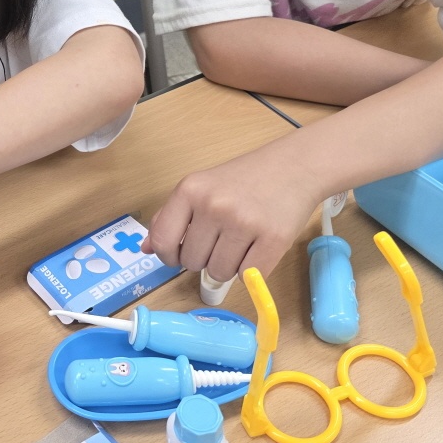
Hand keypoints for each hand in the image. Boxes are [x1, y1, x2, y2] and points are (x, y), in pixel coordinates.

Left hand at [142, 148, 323, 281]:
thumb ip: (170, 217)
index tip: (179, 255)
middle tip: (221, 239)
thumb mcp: (201, 187)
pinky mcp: (273, 239)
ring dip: (228, 266)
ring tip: (241, 242)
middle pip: (192, 262)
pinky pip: (249, 276)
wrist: (295, 166)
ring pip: (220, 272)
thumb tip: (147, 248)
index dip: (169, 256)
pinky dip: (251, 270)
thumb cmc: (245, 179)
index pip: (163, 242)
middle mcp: (213, 205)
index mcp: (190, 190)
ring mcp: (244, 222)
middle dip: (204, 258)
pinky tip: (257, 248)